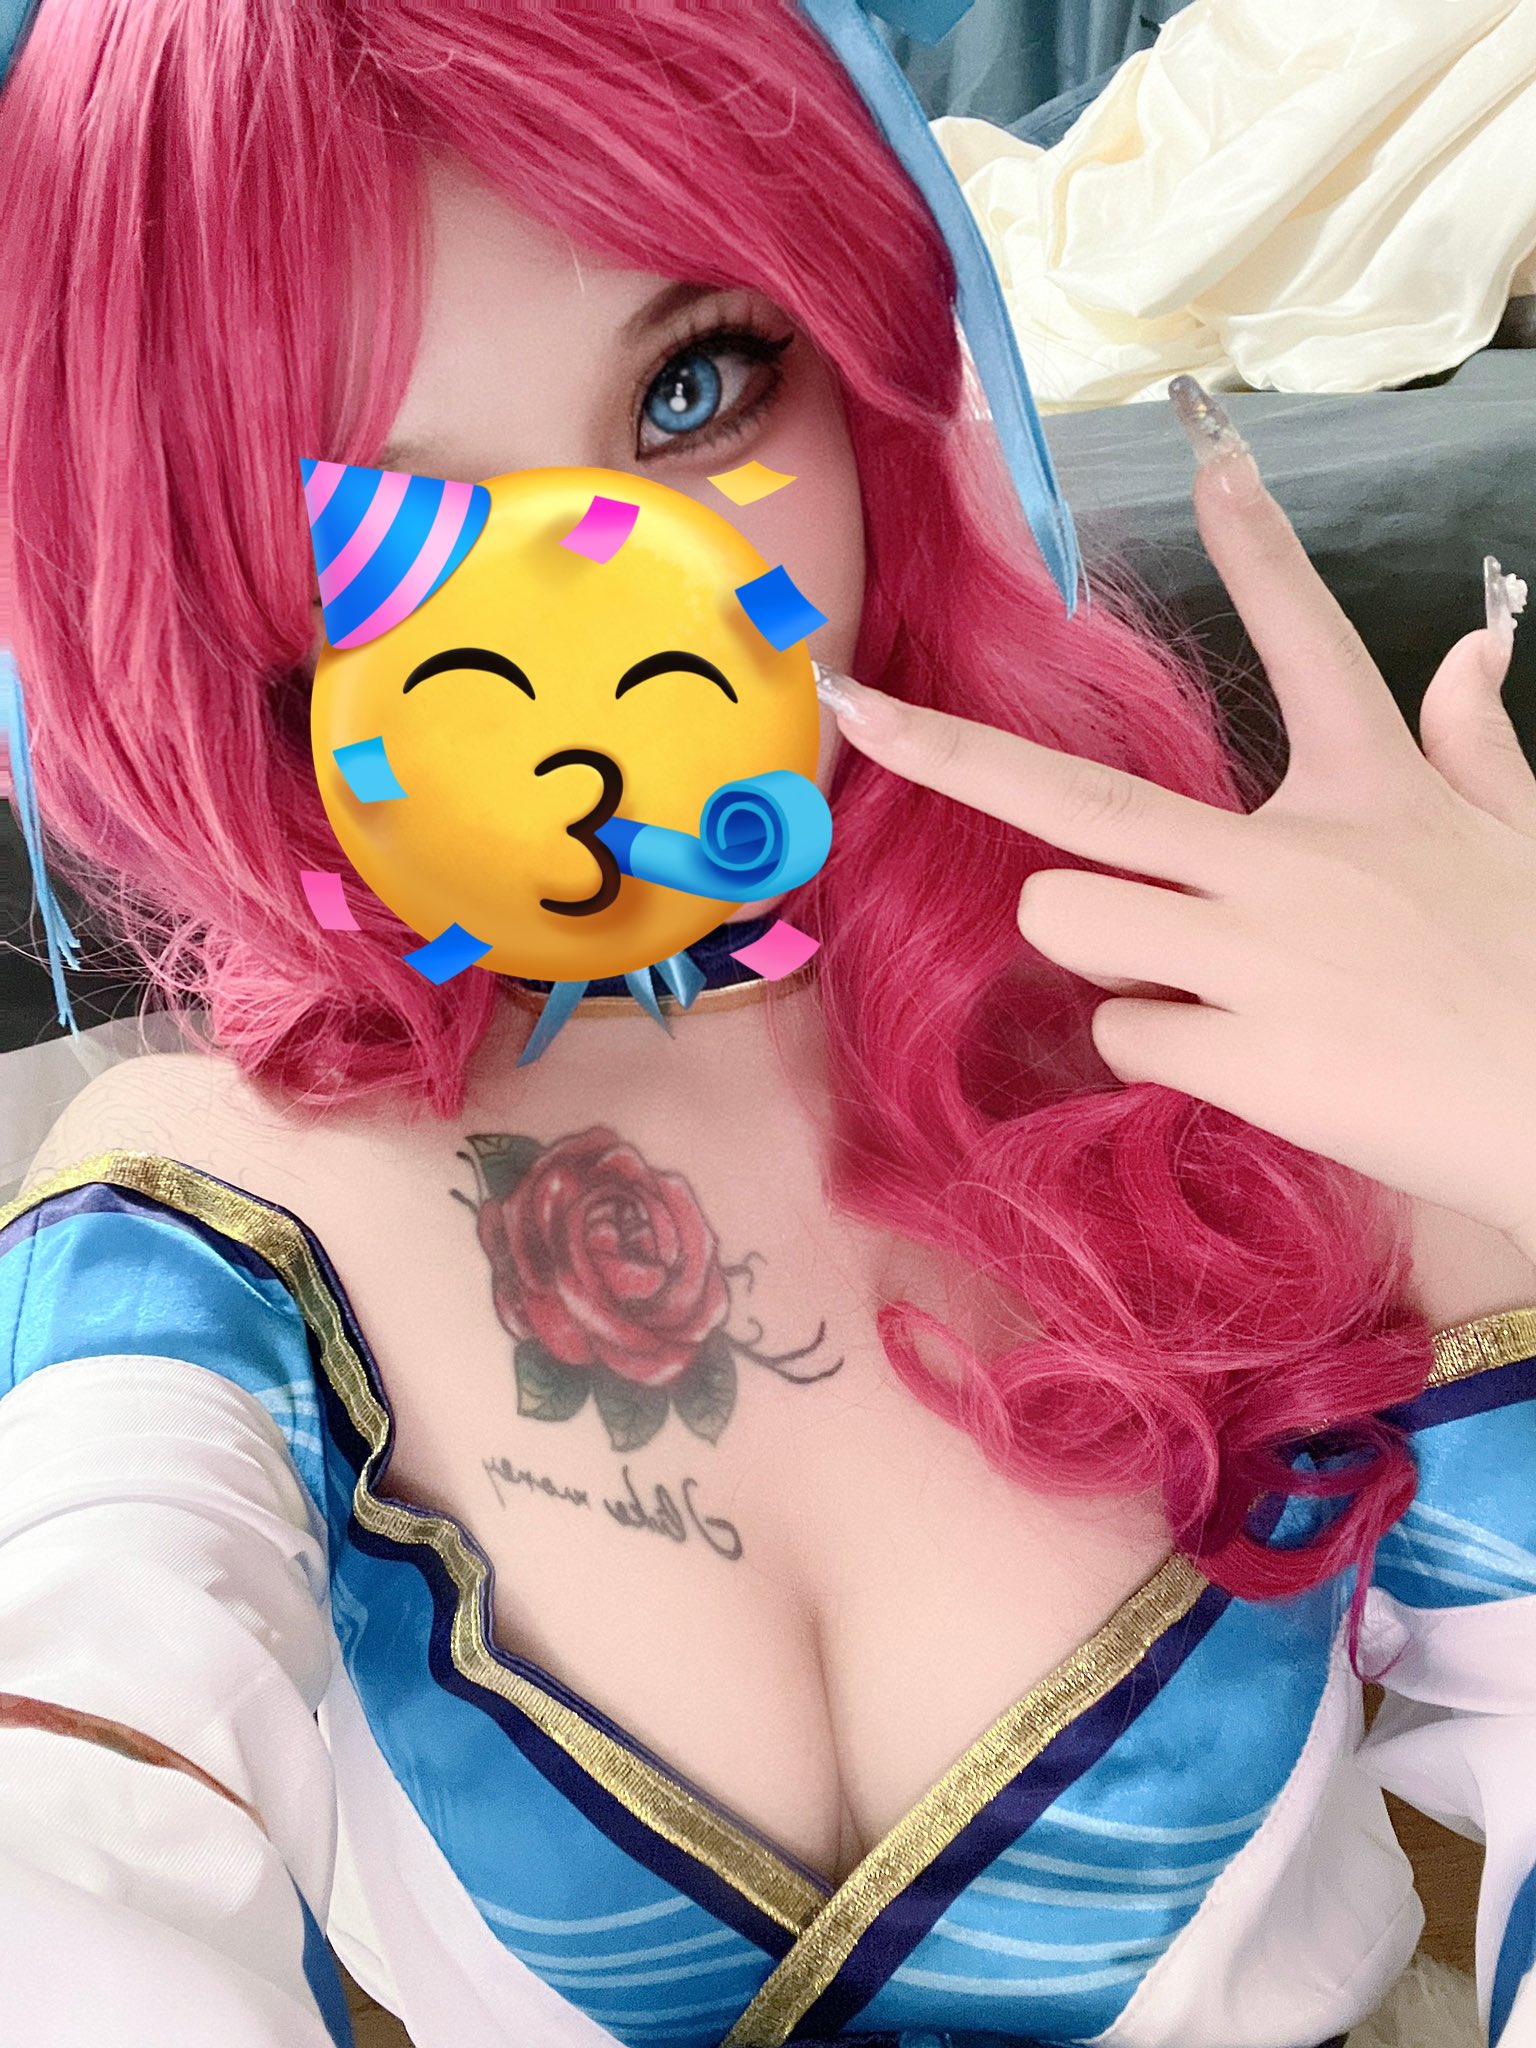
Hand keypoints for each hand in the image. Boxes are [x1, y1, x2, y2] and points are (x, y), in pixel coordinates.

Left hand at [820, 381, 1535, 1249]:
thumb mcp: (1525, 837)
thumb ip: (1483, 742)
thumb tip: (1478, 648)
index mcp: (1371, 788)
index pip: (1309, 638)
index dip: (1258, 544)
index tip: (1211, 452)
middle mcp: (1290, 856)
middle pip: (1076, 800)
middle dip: (952, 758)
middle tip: (863, 713)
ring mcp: (1254, 957)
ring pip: (1067, 918)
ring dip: (1098, 944)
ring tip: (1190, 976)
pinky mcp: (1242, 1057)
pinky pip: (1123, 1034)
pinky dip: (1162, 1048)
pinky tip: (1244, 1060)